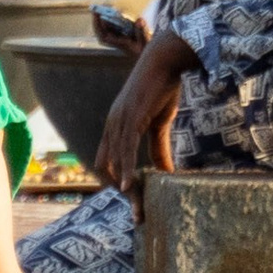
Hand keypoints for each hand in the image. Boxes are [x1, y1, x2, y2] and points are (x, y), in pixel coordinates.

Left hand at [96, 31, 189, 197]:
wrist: (165, 59)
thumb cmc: (161, 86)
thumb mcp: (159, 123)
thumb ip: (158, 148)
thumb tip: (166, 173)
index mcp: (115, 126)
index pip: (107, 161)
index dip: (115, 181)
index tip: (131, 201)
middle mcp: (111, 125)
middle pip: (107, 167)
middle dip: (122, 192)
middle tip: (138, 213)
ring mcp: (119, 121)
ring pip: (116, 162)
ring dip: (127, 188)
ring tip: (138, 209)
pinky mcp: (130, 117)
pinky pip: (125, 149)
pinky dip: (126, 170)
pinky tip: (129, 187)